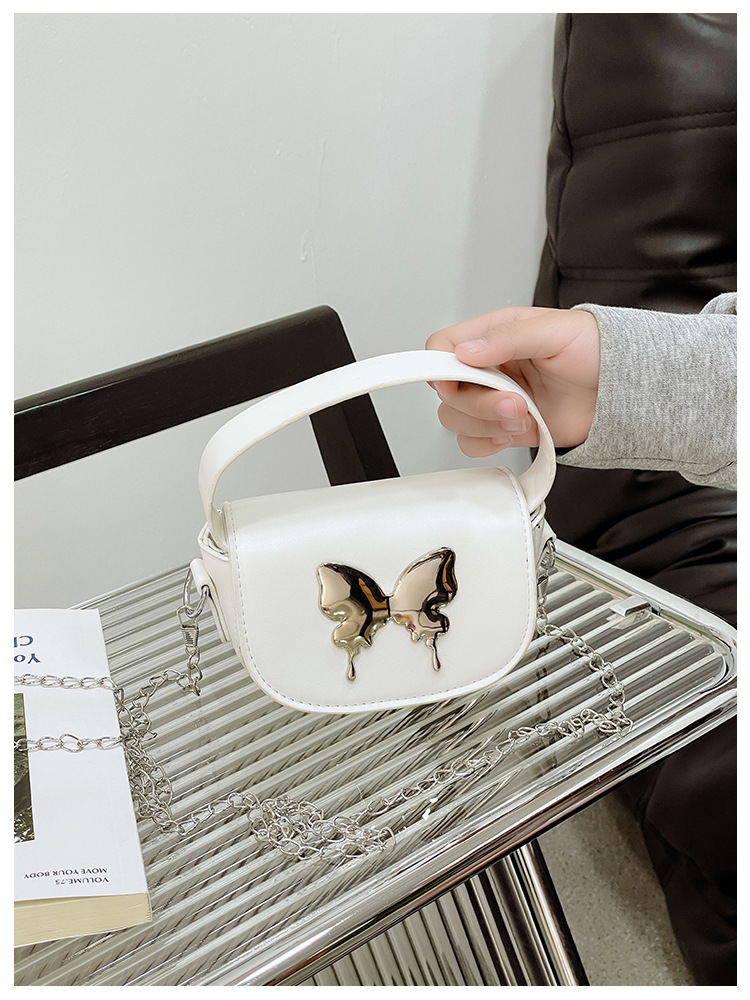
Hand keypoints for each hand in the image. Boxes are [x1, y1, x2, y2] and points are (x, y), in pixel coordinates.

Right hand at [425, 306, 600, 456]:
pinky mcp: (507, 426)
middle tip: (515, 402)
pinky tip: (513, 432)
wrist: (621, 388)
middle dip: (479, 404)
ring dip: (488, 424)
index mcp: (493, 335)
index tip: (460, 381)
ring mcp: (496, 400)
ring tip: (524, 415)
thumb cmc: (596, 349)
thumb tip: (467, 351)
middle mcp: (489, 368)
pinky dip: (488, 443)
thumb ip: (508, 337)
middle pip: (448, 393)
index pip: (442, 347)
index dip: (442, 367)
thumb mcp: (554, 330)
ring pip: (457, 420)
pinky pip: (474, 443)